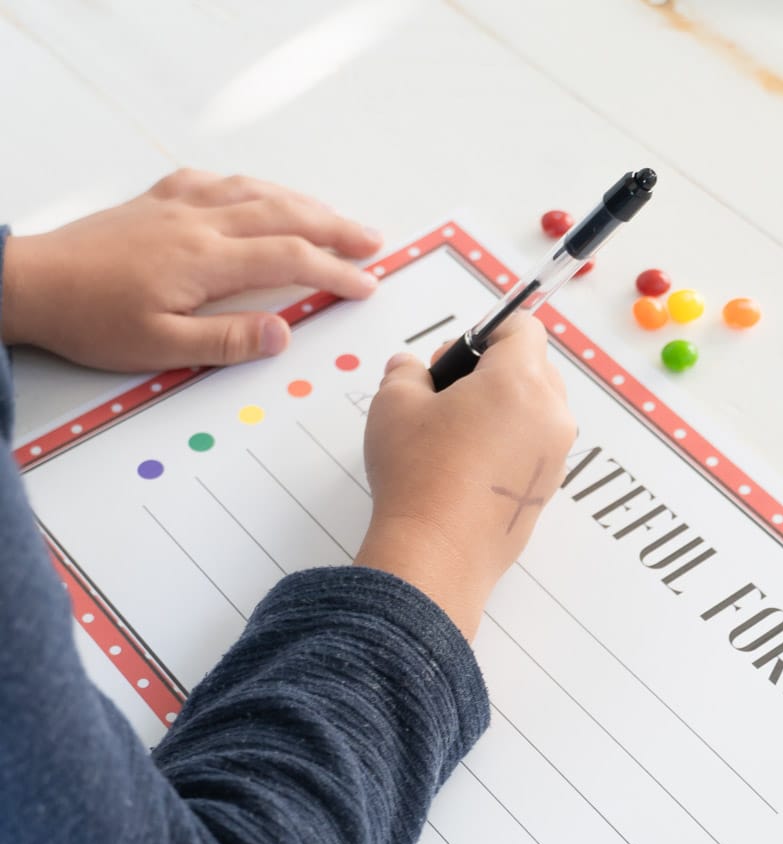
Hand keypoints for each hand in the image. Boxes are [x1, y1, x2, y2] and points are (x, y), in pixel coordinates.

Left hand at [0, 169, 382, 370]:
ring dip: (303, 202)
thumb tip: (281, 334)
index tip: (365, 284)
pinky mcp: (158, 200)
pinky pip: (219, 181)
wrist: (35, 284)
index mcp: (204, 259)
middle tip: (371, 242)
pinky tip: (260, 193)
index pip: (288, 258)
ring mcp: (178, 204)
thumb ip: (225, 341)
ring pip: (257, 191)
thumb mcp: (161, 348)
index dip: (334, 271)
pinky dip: (253, 186)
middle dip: (335, 227)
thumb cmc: (91, 319)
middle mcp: (198, 222)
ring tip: (334, 218)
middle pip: (284, 214)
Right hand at [354, 315, 574, 639]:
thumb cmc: (418, 477)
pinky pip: (533, 447)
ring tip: (453, 434)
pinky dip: (507, 444)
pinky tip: (467, 466)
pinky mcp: (547, 490)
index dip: (486, 331)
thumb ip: (405, 373)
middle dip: (492, 370)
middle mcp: (550, 415)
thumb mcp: (394, 405)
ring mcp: (554, 456)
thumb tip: (409, 369)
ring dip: (501, 408)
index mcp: (520, 381)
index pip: (522, 327)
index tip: (456, 354)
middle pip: (533, 367)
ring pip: (536, 409)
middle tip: (445, 394)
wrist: (436, 556)